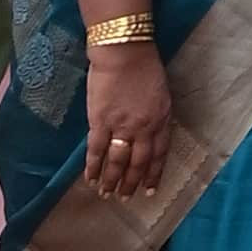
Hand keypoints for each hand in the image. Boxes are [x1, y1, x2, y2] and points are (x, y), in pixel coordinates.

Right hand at [84, 40, 172, 213]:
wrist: (124, 51)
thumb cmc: (145, 66)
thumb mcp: (161, 93)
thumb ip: (156, 117)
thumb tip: (148, 135)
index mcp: (161, 120)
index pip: (158, 155)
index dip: (152, 174)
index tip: (149, 190)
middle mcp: (143, 128)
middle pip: (138, 163)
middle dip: (131, 183)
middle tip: (126, 198)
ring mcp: (122, 127)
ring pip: (117, 162)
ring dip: (112, 180)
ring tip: (106, 194)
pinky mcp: (100, 122)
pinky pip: (96, 151)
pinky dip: (93, 167)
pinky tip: (90, 179)